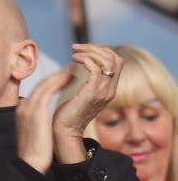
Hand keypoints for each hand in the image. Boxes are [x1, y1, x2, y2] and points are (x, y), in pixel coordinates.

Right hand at [16, 67, 73, 172]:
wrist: (29, 162)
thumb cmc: (34, 151)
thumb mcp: (32, 132)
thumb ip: (35, 121)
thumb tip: (42, 118)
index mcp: (22, 111)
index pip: (37, 91)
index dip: (51, 82)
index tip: (63, 78)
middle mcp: (24, 106)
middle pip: (40, 84)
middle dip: (56, 74)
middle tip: (70, 68)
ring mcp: (29, 107)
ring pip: (45, 83)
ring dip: (60, 74)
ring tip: (73, 70)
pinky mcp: (36, 111)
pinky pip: (48, 90)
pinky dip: (59, 81)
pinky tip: (71, 78)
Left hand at [52, 44, 122, 162]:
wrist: (64, 132)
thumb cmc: (68, 114)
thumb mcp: (82, 95)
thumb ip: (88, 82)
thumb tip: (79, 66)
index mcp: (109, 89)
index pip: (117, 61)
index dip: (102, 51)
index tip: (83, 50)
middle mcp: (109, 89)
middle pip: (115, 58)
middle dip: (96, 48)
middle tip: (76, 48)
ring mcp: (102, 92)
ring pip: (107, 61)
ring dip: (90, 52)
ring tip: (74, 53)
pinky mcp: (91, 94)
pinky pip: (95, 70)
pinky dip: (86, 60)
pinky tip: (74, 60)